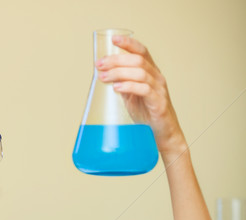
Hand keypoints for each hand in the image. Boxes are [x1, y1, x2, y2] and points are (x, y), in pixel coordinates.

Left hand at [95, 35, 186, 157]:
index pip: (142, 52)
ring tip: (104, 77)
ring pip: (139, 73)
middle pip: (137, 60)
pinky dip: (128, 86)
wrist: (162, 134)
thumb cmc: (148, 115)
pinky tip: (117, 88)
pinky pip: (144, 89)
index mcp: (151, 73)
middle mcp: (157, 78)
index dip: (129, 44)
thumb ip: (124, 85)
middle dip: (116, 60)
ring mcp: (159, 89)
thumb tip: (106, 75)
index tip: (113, 40)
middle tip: (100, 65)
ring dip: (119, 73)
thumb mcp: (132, 97)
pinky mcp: (158, 102)